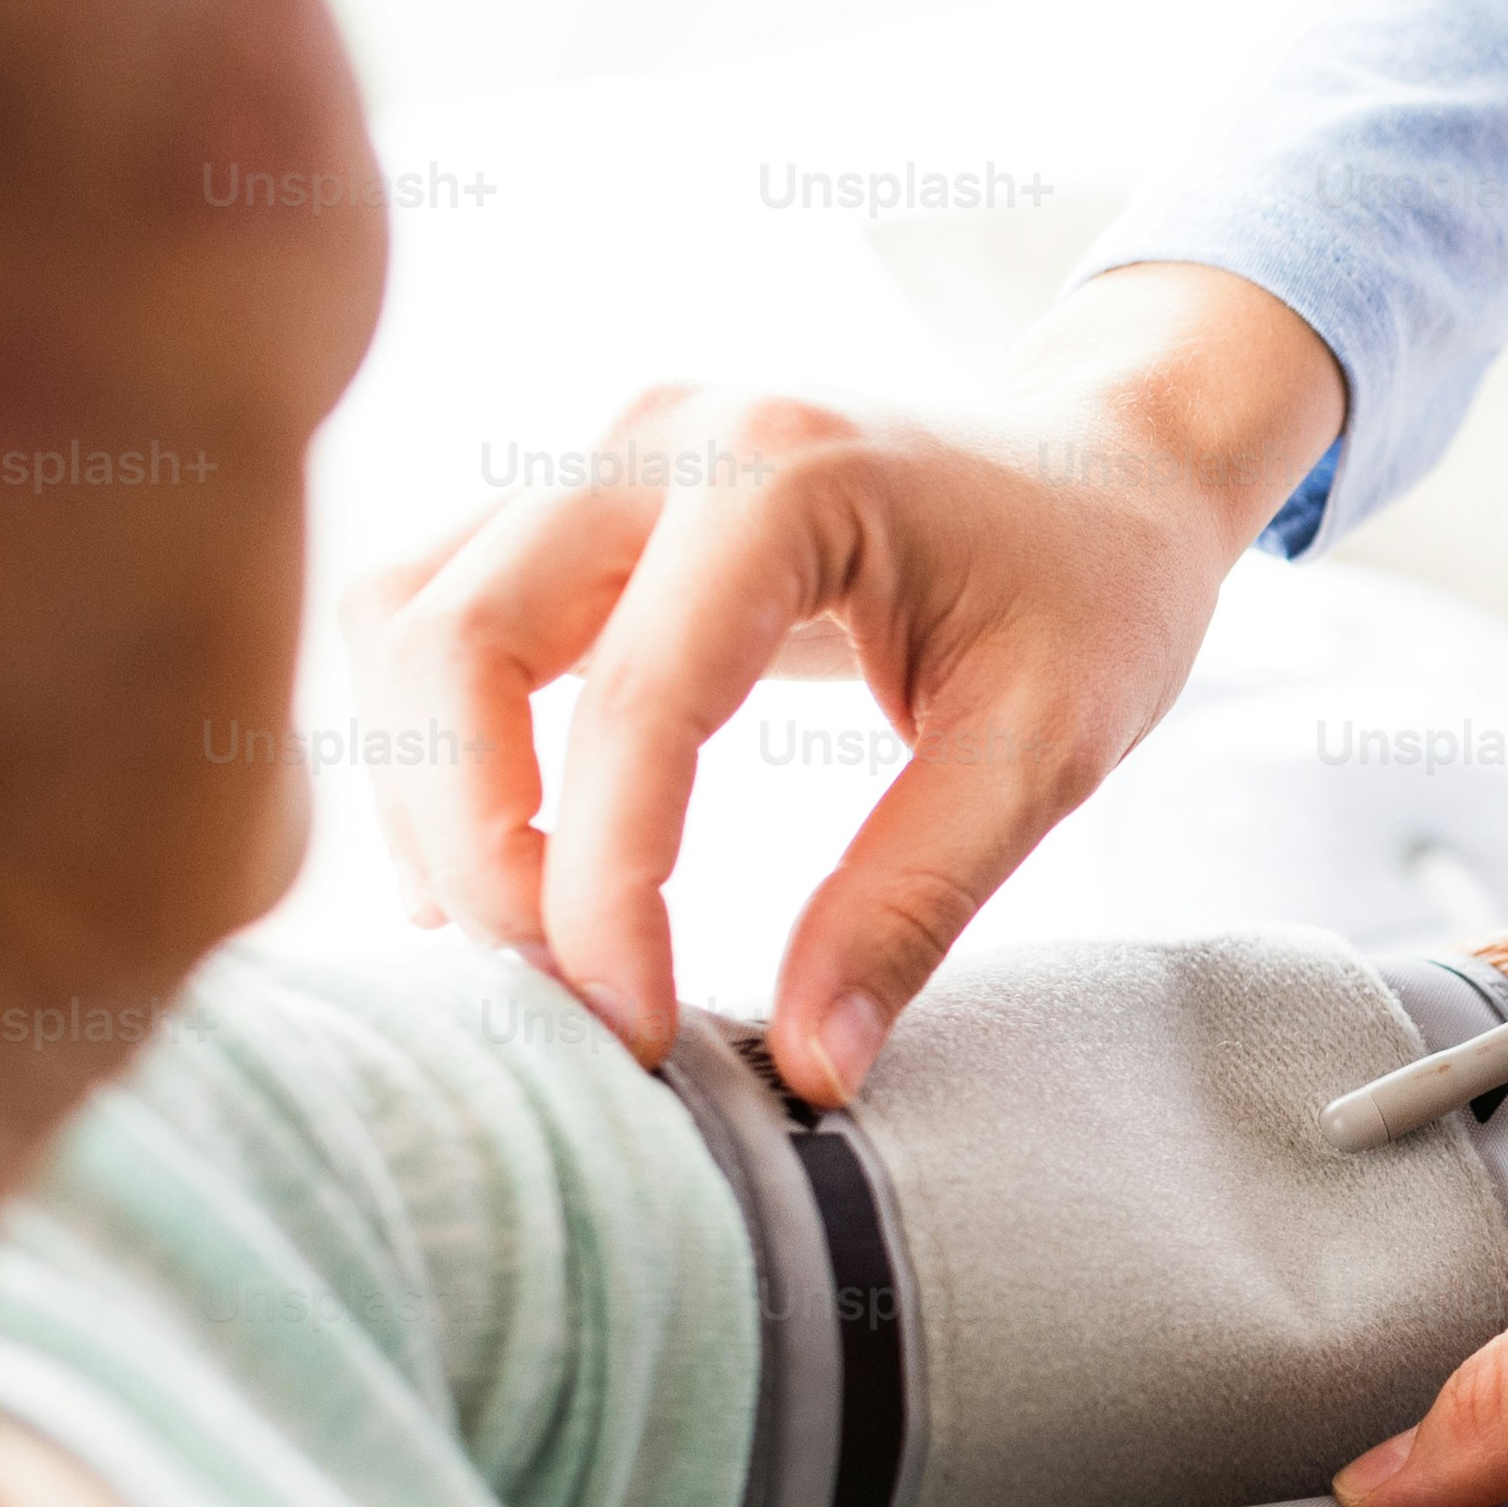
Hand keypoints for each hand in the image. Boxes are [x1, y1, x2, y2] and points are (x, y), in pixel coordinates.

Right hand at [343, 262, 1341, 1102]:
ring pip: (407, 623)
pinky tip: (497, 871)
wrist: (1100, 469)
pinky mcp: (567, 501)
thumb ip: (916, 904)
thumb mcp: (1044, 752)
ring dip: (429, 800)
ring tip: (523, 947)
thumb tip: (811, 1071)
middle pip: (453, 642)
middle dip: (475, 847)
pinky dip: (430, 749)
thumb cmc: (1090, 593)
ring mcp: (596, 454)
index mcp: (785, 471)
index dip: (605, 893)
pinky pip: (431, 616)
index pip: (634, 702)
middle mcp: (659, 435)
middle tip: (558, 996)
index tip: (634, 1031)